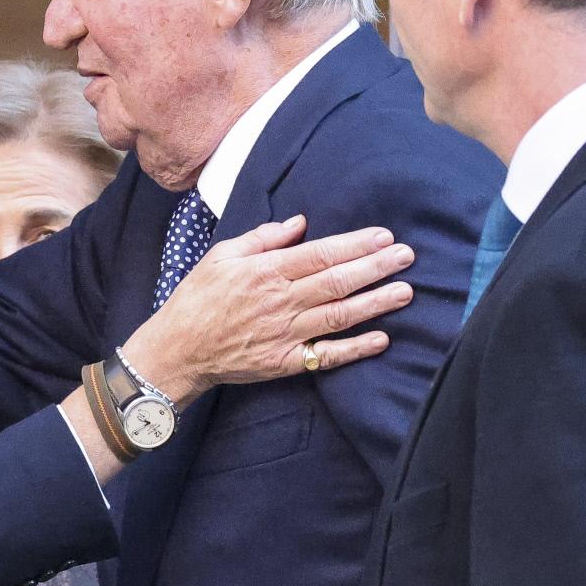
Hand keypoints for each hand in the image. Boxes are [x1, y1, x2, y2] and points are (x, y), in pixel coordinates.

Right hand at [122, 216, 414, 404]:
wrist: (177, 350)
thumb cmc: (197, 298)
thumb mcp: (221, 256)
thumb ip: (262, 238)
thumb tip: (300, 223)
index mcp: (265, 271)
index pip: (320, 254)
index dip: (355, 244)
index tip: (384, 236)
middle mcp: (280, 301)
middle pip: (337, 282)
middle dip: (376, 267)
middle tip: (407, 256)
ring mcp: (285, 334)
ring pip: (339, 316)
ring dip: (375, 304)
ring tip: (406, 292)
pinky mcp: (284, 362)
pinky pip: (326, 356)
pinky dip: (355, 349)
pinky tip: (381, 339)